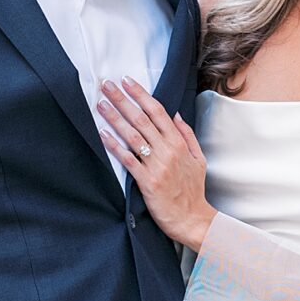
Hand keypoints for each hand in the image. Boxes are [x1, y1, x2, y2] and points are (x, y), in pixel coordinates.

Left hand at [97, 79, 216, 251]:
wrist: (193, 219)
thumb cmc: (193, 191)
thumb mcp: (199, 159)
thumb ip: (187, 135)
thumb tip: (176, 114)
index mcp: (179, 143)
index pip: (158, 111)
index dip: (141, 94)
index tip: (127, 81)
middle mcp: (168, 151)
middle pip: (142, 119)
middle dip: (122, 100)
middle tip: (107, 85)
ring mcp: (157, 166)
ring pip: (133, 136)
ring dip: (115, 118)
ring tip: (101, 104)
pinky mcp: (147, 182)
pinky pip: (128, 159)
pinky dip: (115, 146)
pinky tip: (103, 134)